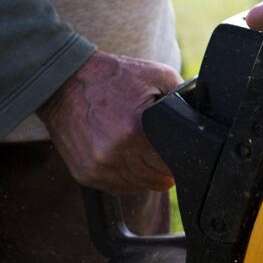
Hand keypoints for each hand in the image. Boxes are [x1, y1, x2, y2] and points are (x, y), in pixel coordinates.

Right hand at [39, 50, 181, 194]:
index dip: (180, 162)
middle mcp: (114, 154)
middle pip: (155, 180)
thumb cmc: (111, 77)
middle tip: (164, 154)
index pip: (170, 166)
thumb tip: (201, 113)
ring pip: (137, 187)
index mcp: (135, 133)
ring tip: (145, 155)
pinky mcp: (84, 173)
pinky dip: (126, 178)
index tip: (181, 155)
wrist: (61, 80)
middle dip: (164, 169)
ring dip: (146, 176)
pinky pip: (116, 187)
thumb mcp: (156, 75)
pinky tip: (127, 160)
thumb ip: (183, 96)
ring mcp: (97, 167)